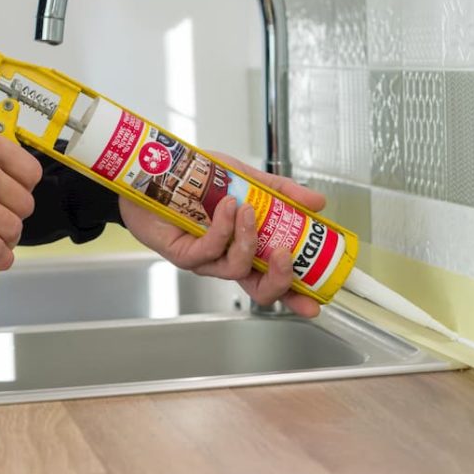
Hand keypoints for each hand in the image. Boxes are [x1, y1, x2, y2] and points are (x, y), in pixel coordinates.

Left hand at [119, 153, 326, 317]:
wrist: (156, 170)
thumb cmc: (196, 179)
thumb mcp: (246, 179)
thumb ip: (280, 191)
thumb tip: (318, 202)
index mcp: (246, 247)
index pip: (275, 279)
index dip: (295, 296)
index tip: (315, 303)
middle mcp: (227, 259)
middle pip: (259, 290)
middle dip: (279, 277)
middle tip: (286, 253)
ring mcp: (205, 260)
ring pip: (236, 267)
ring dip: (248, 239)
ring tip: (247, 210)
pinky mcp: (183, 253)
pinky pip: (209, 250)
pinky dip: (223, 228)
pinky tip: (226, 206)